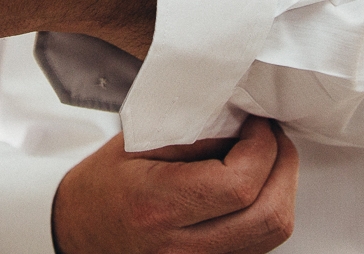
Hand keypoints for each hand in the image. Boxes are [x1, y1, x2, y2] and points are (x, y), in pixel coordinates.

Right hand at [52, 115, 297, 253]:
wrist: (79, 231)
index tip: (258, 123)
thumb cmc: (102, 187)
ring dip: (283, 187)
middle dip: (284, 165)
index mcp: (158, 206)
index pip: (239, 184)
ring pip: (272, 233)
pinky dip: (269, 208)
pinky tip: (257, 184)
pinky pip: (260, 243)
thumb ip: (191, 134)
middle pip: (268, 214)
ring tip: (268, 156)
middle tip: (272, 135)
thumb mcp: (135, 144)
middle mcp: (181, 246)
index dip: (263, 147)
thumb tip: (242, 122)